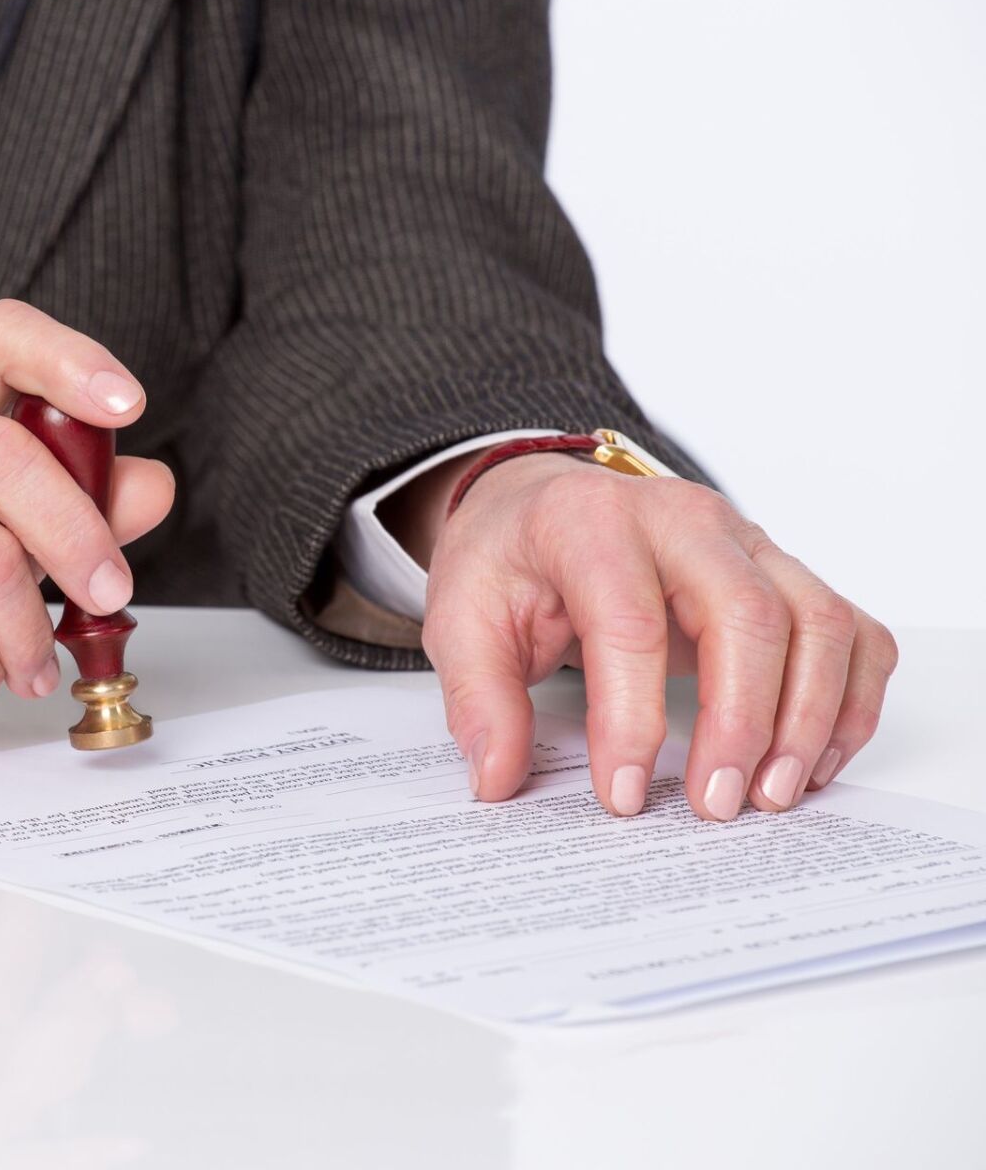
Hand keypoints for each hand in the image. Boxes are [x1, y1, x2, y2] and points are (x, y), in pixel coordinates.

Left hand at [403, 452, 897, 819]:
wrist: (541, 506)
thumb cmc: (510, 561)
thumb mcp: (461, 618)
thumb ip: (479, 698)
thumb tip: (498, 778)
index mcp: (592, 523)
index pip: (628, 621)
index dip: (631, 717)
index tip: (624, 794)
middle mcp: (683, 520)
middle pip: (747, 614)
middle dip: (742, 722)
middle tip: (716, 806)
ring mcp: (746, 541)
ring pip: (816, 621)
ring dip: (809, 718)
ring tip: (770, 795)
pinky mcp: (784, 572)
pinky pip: (850, 631)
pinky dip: (849, 700)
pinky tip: (811, 761)